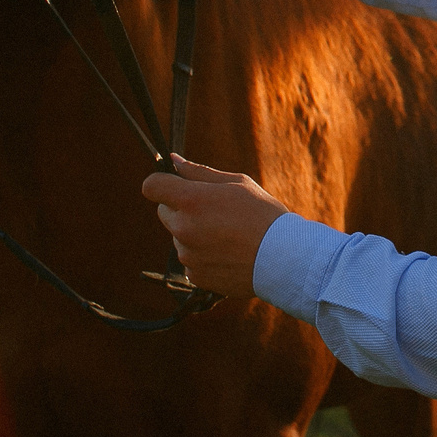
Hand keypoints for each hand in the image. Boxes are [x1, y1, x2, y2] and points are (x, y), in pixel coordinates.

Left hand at [137, 155, 289, 299]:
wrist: (284, 259)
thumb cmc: (264, 215)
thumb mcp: (237, 183)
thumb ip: (199, 172)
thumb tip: (174, 160)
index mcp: (191, 200)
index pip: (151, 186)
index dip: (161, 183)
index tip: (173, 185)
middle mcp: (183, 228)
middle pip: (164, 211)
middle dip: (180, 208)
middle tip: (212, 211)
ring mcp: (187, 254)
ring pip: (178, 236)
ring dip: (193, 233)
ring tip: (227, 235)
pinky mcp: (194, 275)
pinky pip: (190, 259)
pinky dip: (202, 255)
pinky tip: (227, 253)